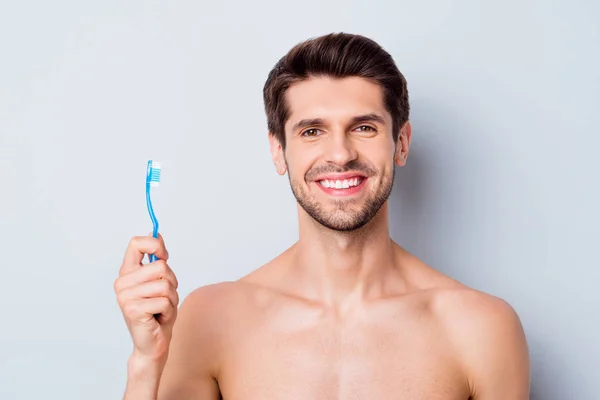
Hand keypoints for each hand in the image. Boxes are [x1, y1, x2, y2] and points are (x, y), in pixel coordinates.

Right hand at [115, 234, 178, 364]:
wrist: (154, 343)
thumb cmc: (158, 312)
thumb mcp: (160, 282)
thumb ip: (157, 260)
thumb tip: (157, 233)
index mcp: (127, 272)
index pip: (136, 243)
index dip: (155, 244)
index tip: (164, 255)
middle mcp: (122, 283)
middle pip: (161, 266)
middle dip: (172, 282)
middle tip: (165, 297)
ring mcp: (125, 297)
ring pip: (165, 285)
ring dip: (171, 299)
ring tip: (161, 308)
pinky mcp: (133, 310)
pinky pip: (164, 301)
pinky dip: (169, 310)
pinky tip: (159, 318)